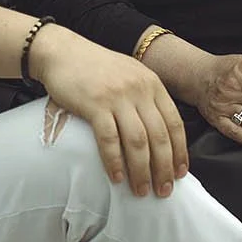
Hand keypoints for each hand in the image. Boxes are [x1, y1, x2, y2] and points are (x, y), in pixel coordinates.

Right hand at [28, 26, 189, 196]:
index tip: (180, 173)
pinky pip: (109, 140)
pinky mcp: (95, 105)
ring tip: (141, 190)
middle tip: (164, 191)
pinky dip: (114, 162)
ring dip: (141, 171)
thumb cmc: (95, 67)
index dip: (180, 152)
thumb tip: (158, 134)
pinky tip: (116, 177)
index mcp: (152, 84)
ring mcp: (117, 97)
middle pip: (159, 137)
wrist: (62, 51)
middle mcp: (139, 90)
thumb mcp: (130, 75)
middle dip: (164, 168)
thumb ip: (145, 97)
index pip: (175, 123)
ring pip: (138, 142)